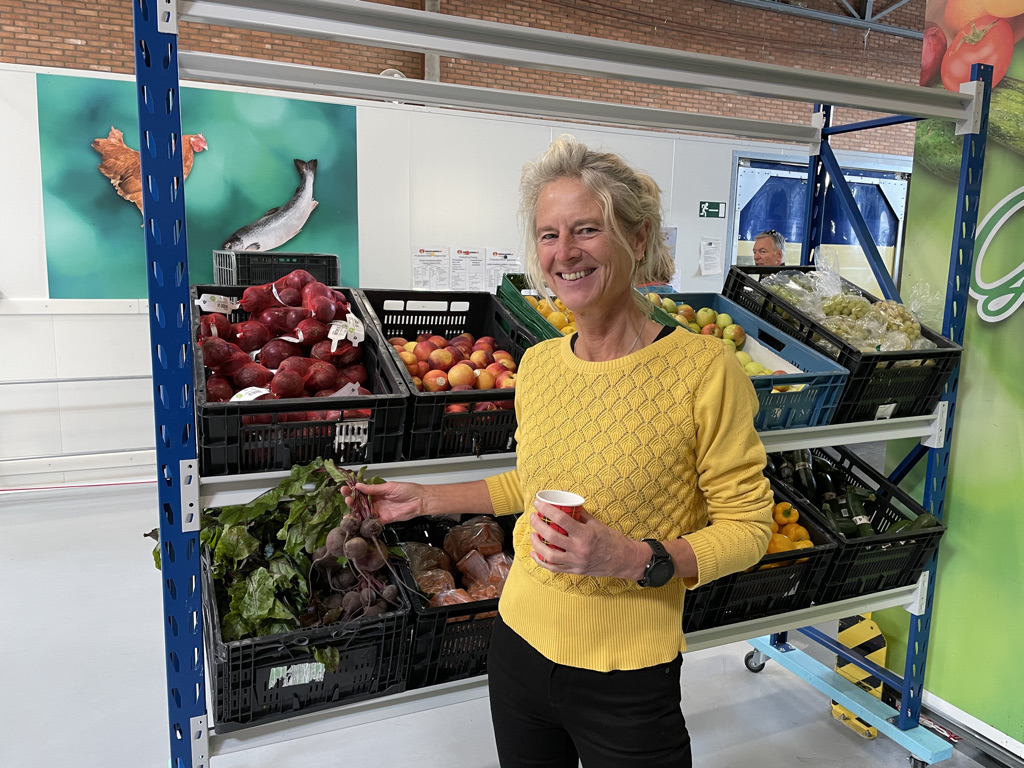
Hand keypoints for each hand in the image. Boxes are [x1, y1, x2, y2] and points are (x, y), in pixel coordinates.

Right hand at [343, 481, 426, 523]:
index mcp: (376, 492)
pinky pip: (372, 522)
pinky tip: (358, 523)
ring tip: (348, 513)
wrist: (419, 500)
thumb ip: (374, 489)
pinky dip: (365, 523)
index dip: (352, 491)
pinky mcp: (383, 520)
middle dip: (351, 501)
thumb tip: (359, 485)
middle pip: (360, 503)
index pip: (361, 491)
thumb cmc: (407, 490)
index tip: (345, 489)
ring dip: (355, 514)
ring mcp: (379, 511)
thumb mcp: (389, 487)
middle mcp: (376, 502)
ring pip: (364, 513)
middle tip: (347, 499)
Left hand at [529, 499, 647, 579]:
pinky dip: (541, 561)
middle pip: (551, 537)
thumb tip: (565, 505)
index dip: (547, 510)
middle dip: (538, 525)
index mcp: (586, 534)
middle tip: (533, 517)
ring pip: (549, 555)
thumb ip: (580, 515)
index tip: (538, 504)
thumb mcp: (597, 524)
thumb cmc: (612, 540)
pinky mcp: (575, 571)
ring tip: (532, 535)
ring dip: (537, 545)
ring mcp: (576, 562)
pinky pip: (554, 568)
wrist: (624, 560)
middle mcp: (580, 549)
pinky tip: (534, 554)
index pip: (561, 520)